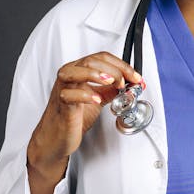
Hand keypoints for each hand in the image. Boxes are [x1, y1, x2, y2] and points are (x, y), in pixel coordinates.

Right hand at [27, 52, 141, 183]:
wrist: (58, 136)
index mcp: (79, 70)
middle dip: (114, 70)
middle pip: (91, 61)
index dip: (122, 65)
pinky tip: (96, 100)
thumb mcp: (98, 97)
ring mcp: (63, 88)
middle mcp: (69, 75)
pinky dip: (85, 95)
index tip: (136, 77)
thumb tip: (131, 84)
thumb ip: (112, 89)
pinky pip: (69, 94)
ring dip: (96, 74)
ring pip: (75, 71)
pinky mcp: (61, 104)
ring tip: (112, 82)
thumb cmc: (74, 115)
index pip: (101, 57)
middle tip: (126, 83)